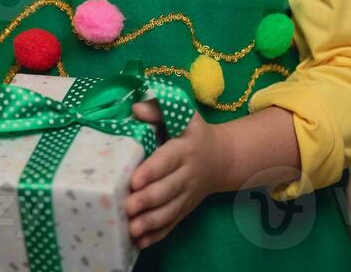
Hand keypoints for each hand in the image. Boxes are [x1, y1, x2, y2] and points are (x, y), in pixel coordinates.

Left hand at [125, 100, 229, 248]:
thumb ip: (160, 108)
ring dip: (151, 222)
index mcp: (184, 149)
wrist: (222, 158)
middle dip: (148, 200)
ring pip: (170, 211)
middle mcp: (187, 174)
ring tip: (132, 229)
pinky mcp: (185, 209)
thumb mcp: (184, 113)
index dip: (152, 170)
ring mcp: (187, 195)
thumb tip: (136, 109)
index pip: (167, 160)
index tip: (134, 180)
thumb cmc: (194, 133)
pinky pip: (172, 224)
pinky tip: (140, 243)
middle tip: (128, 207)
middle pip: (168, 190)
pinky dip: (157, 235)